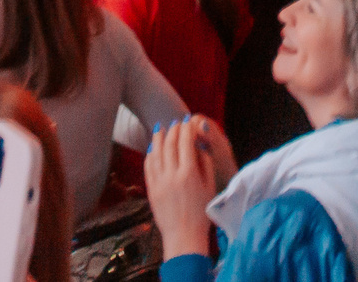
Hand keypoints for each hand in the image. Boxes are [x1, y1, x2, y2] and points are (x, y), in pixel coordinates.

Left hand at [145, 115, 223, 261]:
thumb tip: (198, 146)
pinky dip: (150, 154)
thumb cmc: (201, 214)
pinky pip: (148, 166)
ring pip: (156, 152)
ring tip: (161, 129)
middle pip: (170, 144)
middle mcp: (172, 175)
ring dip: (158, 138)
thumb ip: (205, 164)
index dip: (186, 129)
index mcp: (189, 173)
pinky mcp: (151, 189)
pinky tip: (153, 148)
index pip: (185, 142)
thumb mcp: (209, 187)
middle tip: (176, 123)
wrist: (183, 236)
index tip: (188, 122)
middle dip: (173, 130)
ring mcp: (159, 182)